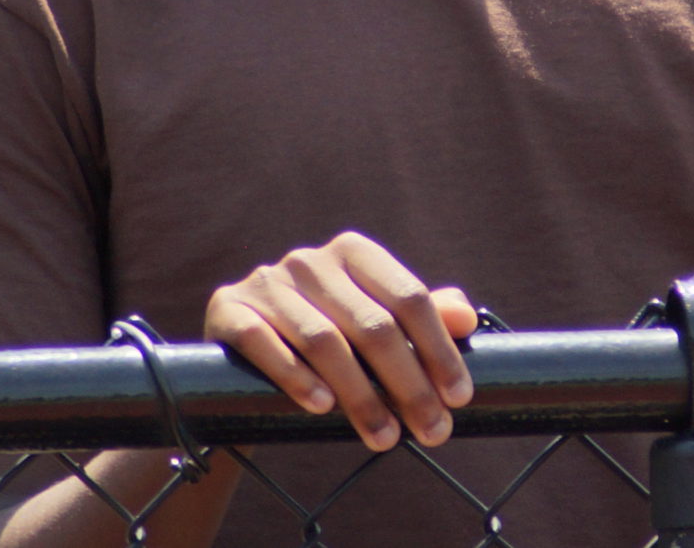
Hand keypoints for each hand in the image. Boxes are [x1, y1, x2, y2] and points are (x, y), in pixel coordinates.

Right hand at [204, 231, 478, 451]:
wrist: (242, 362)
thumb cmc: (328, 343)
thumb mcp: (375, 327)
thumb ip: (422, 319)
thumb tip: (466, 317)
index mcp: (354, 253)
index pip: (409, 297)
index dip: (439, 349)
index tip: (459, 399)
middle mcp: (310, 260)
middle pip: (373, 325)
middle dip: (409, 385)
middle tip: (433, 433)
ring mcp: (266, 282)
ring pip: (324, 340)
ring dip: (360, 395)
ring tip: (384, 439)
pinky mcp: (227, 309)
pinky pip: (265, 343)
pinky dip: (296, 377)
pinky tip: (321, 408)